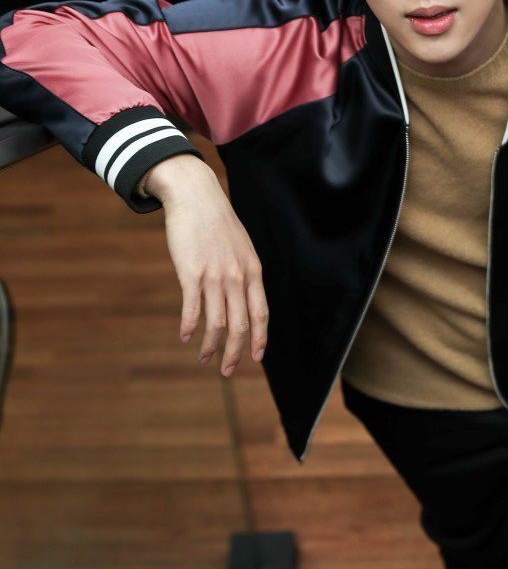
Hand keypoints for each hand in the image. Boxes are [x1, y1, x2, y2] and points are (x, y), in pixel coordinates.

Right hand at [144, 156, 268, 376]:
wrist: (195, 196)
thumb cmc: (217, 223)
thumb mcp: (241, 247)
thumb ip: (244, 272)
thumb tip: (242, 297)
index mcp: (253, 271)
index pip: (261, 314)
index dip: (259, 339)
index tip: (255, 358)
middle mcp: (237, 277)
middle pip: (240, 325)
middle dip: (234, 353)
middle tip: (227, 371)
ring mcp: (215, 276)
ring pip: (217, 323)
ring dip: (211, 347)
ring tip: (204, 359)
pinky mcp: (191, 273)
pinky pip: (193, 309)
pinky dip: (189, 327)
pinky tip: (185, 337)